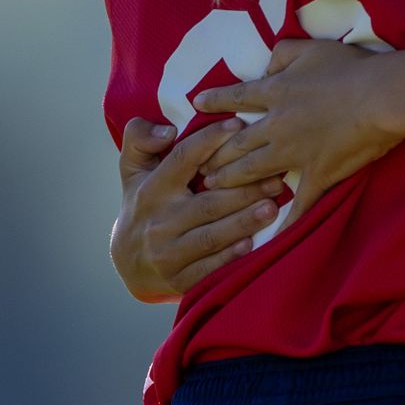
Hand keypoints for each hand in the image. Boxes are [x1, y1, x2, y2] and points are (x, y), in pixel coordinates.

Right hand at [110, 117, 286, 302]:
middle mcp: (159, 222)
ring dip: (243, 223)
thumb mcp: (133, 170)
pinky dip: (230, 257)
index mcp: (151, 190)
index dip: (210, 140)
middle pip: (207, 203)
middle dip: (244, 191)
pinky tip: (252, 244)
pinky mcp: (179, 280)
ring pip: (211, 237)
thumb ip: (139, 139)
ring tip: (272, 208)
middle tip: (276, 179)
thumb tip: (167, 130)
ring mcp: (168, 254)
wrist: (129, 262)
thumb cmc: (144, 204)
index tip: (238, 125)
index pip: (183, 159)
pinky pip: (209, 268)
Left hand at [193, 39, 402, 225]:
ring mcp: (294, 153)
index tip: (196, 105)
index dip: (215, 100)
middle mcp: (276, 126)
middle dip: (215, 154)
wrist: (380, 97)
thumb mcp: (311, 48)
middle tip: (198, 166)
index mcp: (276, 92)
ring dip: (230, 180)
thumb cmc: (349, 68)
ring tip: (214, 187)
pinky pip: (298, 203)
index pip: (237, 98)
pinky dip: (286, 221)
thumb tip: (267, 65)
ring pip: (252, 170)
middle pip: (237, 143)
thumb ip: (283, 54)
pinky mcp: (317, 174)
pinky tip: (272, 235)